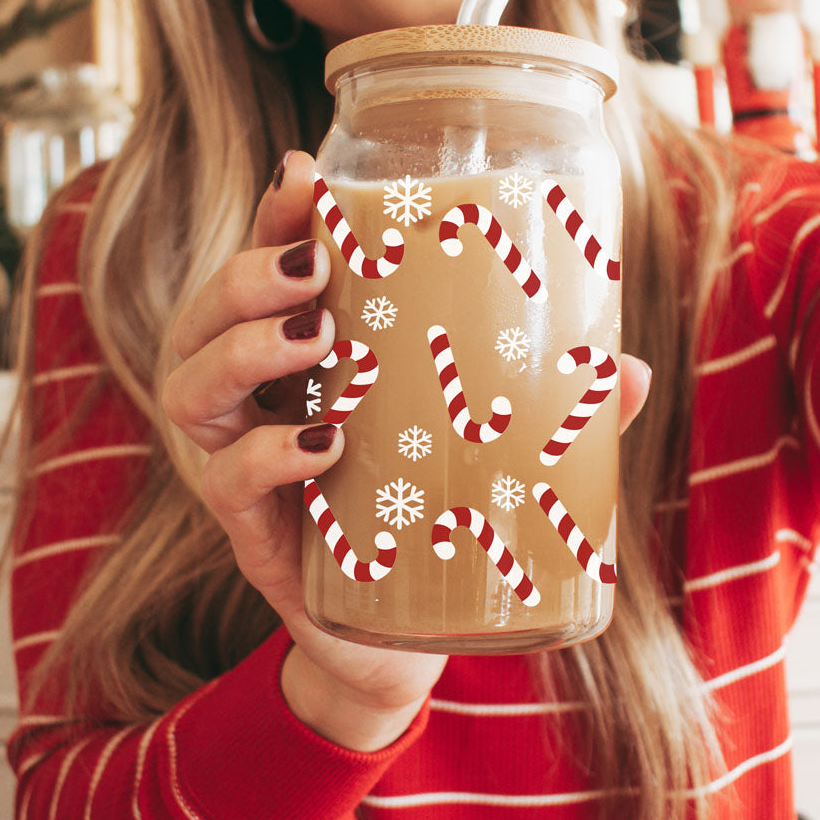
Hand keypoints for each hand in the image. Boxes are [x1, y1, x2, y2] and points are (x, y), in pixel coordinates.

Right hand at [162, 151, 651, 752]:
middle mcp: (258, 411)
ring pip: (189, 390)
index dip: (274, 220)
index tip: (305, 176)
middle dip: (246, 275)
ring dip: (241, 348)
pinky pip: (227, 483)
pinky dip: (267, 455)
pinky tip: (322, 441)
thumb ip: (552, 413)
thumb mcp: (489, 454)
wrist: (407, 643)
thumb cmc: (438, 526)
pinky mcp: (255, 539)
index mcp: (304, 370)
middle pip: (203, 319)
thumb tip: (630, 370)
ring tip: (316, 334)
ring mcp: (245, 474)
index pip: (266, 276)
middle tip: (314, 267)